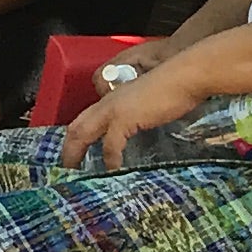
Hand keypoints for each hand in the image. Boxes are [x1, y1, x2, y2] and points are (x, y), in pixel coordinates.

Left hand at [61, 65, 201, 171]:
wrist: (183, 78)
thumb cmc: (173, 89)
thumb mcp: (147, 103)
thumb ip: (136, 115)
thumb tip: (138, 131)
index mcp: (111, 99)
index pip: (85, 118)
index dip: (77, 137)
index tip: (77, 154)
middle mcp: (106, 103)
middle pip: (76, 126)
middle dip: (68, 149)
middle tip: (67, 169)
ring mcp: (113, 110)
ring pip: (82, 133)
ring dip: (77, 155)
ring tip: (78, 174)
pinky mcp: (125, 118)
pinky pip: (110, 144)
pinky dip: (110, 159)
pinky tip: (113, 170)